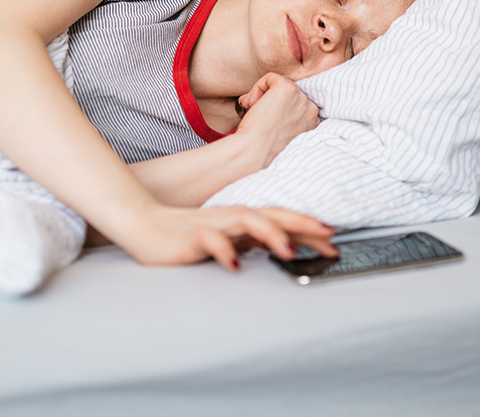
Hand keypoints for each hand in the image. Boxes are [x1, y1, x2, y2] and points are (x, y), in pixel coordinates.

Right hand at [120, 204, 336, 269]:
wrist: (145, 225)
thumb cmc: (190, 234)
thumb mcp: (229, 238)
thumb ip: (255, 240)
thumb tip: (288, 245)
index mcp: (243, 218)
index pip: (281, 218)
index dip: (307, 226)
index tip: (333, 239)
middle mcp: (232, 217)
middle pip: (272, 214)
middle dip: (301, 223)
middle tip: (328, 236)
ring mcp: (213, 224)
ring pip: (246, 220)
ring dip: (269, 234)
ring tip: (288, 250)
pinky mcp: (191, 237)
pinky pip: (210, 240)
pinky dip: (223, 250)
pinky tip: (234, 264)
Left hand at [236, 73, 319, 167]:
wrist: (255, 149)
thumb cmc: (264, 146)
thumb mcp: (284, 131)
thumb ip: (287, 116)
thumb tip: (269, 100)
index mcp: (313, 121)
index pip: (295, 102)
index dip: (279, 107)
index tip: (267, 118)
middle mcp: (311, 108)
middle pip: (287, 92)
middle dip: (270, 100)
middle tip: (258, 115)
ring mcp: (300, 97)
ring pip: (278, 84)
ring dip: (263, 95)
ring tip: (254, 110)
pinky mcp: (286, 88)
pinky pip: (270, 78)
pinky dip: (257, 88)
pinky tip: (252, 104)